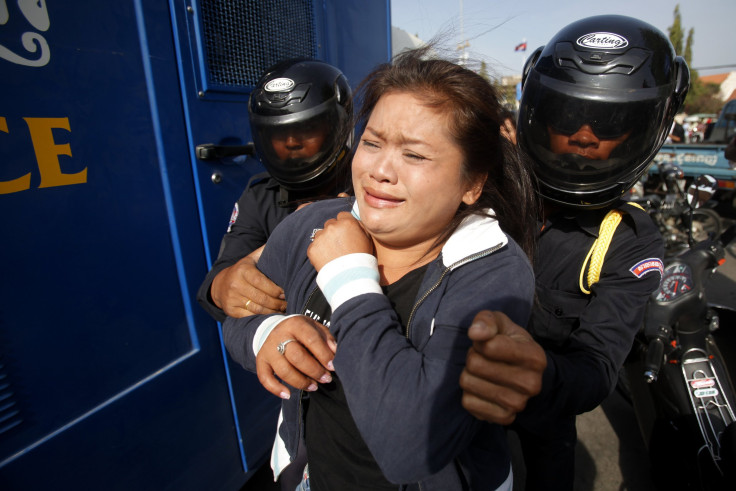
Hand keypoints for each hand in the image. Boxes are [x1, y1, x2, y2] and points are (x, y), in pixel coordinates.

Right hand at [210, 246, 286, 317]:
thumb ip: (265, 252)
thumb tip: (282, 242)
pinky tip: (272, 315)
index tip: (286, 292)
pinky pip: (250, 316)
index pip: (263, 283)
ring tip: (283, 309)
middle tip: (288, 303)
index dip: (277, 290)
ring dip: (273, 311)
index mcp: (243, 270)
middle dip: (278, 303)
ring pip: (258, 309)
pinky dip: (263, 317)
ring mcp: (232, 299)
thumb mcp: (251, 259)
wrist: (220, 284)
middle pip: (262, 298)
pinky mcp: (231, 310)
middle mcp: (236, 285)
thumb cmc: (242, 270)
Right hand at [256, 315, 336, 398]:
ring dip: (301, 382)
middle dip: (314, 371)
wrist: (276, 328)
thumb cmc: (302, 331)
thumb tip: (335, 353)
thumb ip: (326, 338)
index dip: (324, 355)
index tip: (333, 367)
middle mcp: (279, 336)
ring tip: (314, 386)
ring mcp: (268, 349)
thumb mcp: (315, 327)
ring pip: (283, 370)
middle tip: (326, 378)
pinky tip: (288, 395)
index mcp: (295, 324)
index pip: (311, 340)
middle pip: (296, 357)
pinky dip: (276, 389)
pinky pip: (265, 378)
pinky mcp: (261, 361)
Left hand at [308, 211, 372, 271]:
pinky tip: (327, 259)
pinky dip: (319, 252)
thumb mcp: (367, 239)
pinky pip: (314, 246)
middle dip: (334, 232)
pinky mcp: (312, 248)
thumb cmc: (362, 259)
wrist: (350, 278)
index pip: (342, 215)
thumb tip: (353, 220)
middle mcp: (332, 226)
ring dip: (325, 241)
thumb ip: (359, 226)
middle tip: (339, 245)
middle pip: (330, 224)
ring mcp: (321, 237)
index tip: (346, 234)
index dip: (344, 225)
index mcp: (347, 222)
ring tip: (332, 253)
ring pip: (321, 234)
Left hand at [459, 310, 546, 424]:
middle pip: (475, 365)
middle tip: (485, 358)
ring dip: (470, 374)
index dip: (480, 341)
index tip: (488, 342)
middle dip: (473, 357)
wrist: (526, 375)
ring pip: (468, 383)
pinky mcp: (504, 418)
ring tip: (484, 372)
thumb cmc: (509, 343)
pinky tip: (483, 388)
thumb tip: (475, 333)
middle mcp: (530, 384)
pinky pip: (468, 402)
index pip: (489, 346)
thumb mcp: (502, 324)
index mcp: (534, 357)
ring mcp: (518, 404)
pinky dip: (470, 393)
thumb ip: (487, 320)